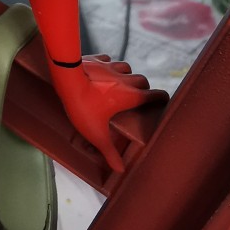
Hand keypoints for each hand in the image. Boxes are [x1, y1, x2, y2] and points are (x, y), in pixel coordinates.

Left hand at [50, 54, 150, 174]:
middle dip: (143, 88)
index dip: (161, 98)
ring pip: (127, 67)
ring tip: (121, 83)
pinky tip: (102, 70)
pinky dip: (108, 65)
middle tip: (139, 96)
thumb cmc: (83, 107)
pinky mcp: (96, 59)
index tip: (164, 100)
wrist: (65, 78)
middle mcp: (124, 79)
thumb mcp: (96, 133)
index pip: (154, 95)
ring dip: (127, 75)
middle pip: (142, 80)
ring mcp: (110, 67)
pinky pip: (108, 60)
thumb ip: (109, 151)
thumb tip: (120, 169)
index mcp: (129, 96)